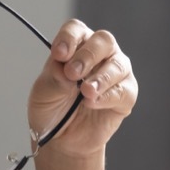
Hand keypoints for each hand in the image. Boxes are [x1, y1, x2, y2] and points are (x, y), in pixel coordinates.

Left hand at [28, 20, 136, 169]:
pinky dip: (107, 96)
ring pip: (117, 65)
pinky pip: (123, 91)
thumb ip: (54, 78)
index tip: (58, 54)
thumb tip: (66, 71)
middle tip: (72, 73)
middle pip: (103, 41)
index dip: (68, 38)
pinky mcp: (126, 95)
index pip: (76, 30)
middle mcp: (100, 54)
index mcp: (76, 46)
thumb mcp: (43, 93)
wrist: (61, 139)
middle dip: (87, 56)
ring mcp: (116, 73)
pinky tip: (92, 103)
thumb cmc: (52, 109)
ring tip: (85, 92)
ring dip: (100, 78)